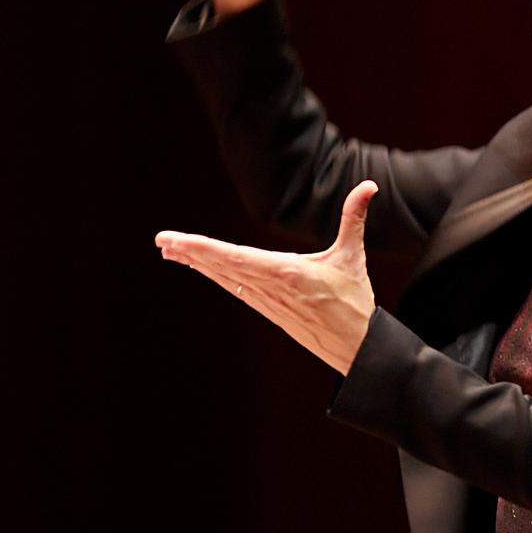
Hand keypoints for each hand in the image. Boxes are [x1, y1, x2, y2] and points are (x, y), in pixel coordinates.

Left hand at [155, 180, 376, 374]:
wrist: (355, 348)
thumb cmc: (354, 301)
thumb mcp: (353, 257)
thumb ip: (354, 218)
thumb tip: (370, 185)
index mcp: (286, 273)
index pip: (235, 257)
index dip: (203, 248)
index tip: (178, 241)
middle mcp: (269, 288)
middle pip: (221, 267)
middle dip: (190, 252)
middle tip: (161, 240)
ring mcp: (266, 301)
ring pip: (224, 278)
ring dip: (198, 263)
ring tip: (171, 251)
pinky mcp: (269, 309)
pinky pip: (235, 288)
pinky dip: (216, 275)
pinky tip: (202, 268)